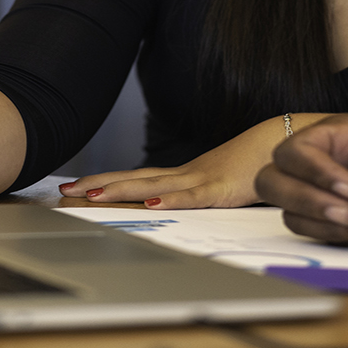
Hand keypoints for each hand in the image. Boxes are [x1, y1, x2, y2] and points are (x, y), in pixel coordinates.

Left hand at [59, 115, 314, 208]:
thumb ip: (197, 193)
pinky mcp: (220, 189)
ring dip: (121, 189)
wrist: (281, 142)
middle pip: (134, 179)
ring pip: (153, 185)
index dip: (106, 181)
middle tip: (66, 190)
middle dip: (99, 185)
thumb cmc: (252, 165)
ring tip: (92, 194)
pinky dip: (170, 199)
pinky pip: (192, 196)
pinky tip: (151, 203)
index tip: (77, 187)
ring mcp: (201, 179)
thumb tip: (173, 204)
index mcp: (182, 175)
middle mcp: (184, 174)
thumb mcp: (219, 184)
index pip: (136, 178)